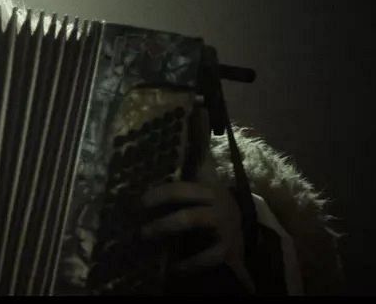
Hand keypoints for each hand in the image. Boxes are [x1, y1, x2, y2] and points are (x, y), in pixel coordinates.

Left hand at [138, 108, 254, 291]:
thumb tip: (198, 108)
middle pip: (184, 192)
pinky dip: (188, 264)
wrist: (240, 238)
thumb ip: (198, 144)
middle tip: (135, 204)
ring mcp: (222, 225)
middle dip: (159, 196)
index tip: (193, 111)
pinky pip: (206, 257)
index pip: (199, 155)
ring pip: (191, 221)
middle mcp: (216, 200)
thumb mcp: (205, 174)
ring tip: (144, 234)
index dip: (196, 135)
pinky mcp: (226, 250)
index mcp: (207, 182)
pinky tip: (173, 268)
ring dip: (165, 227)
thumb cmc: (211, 202)